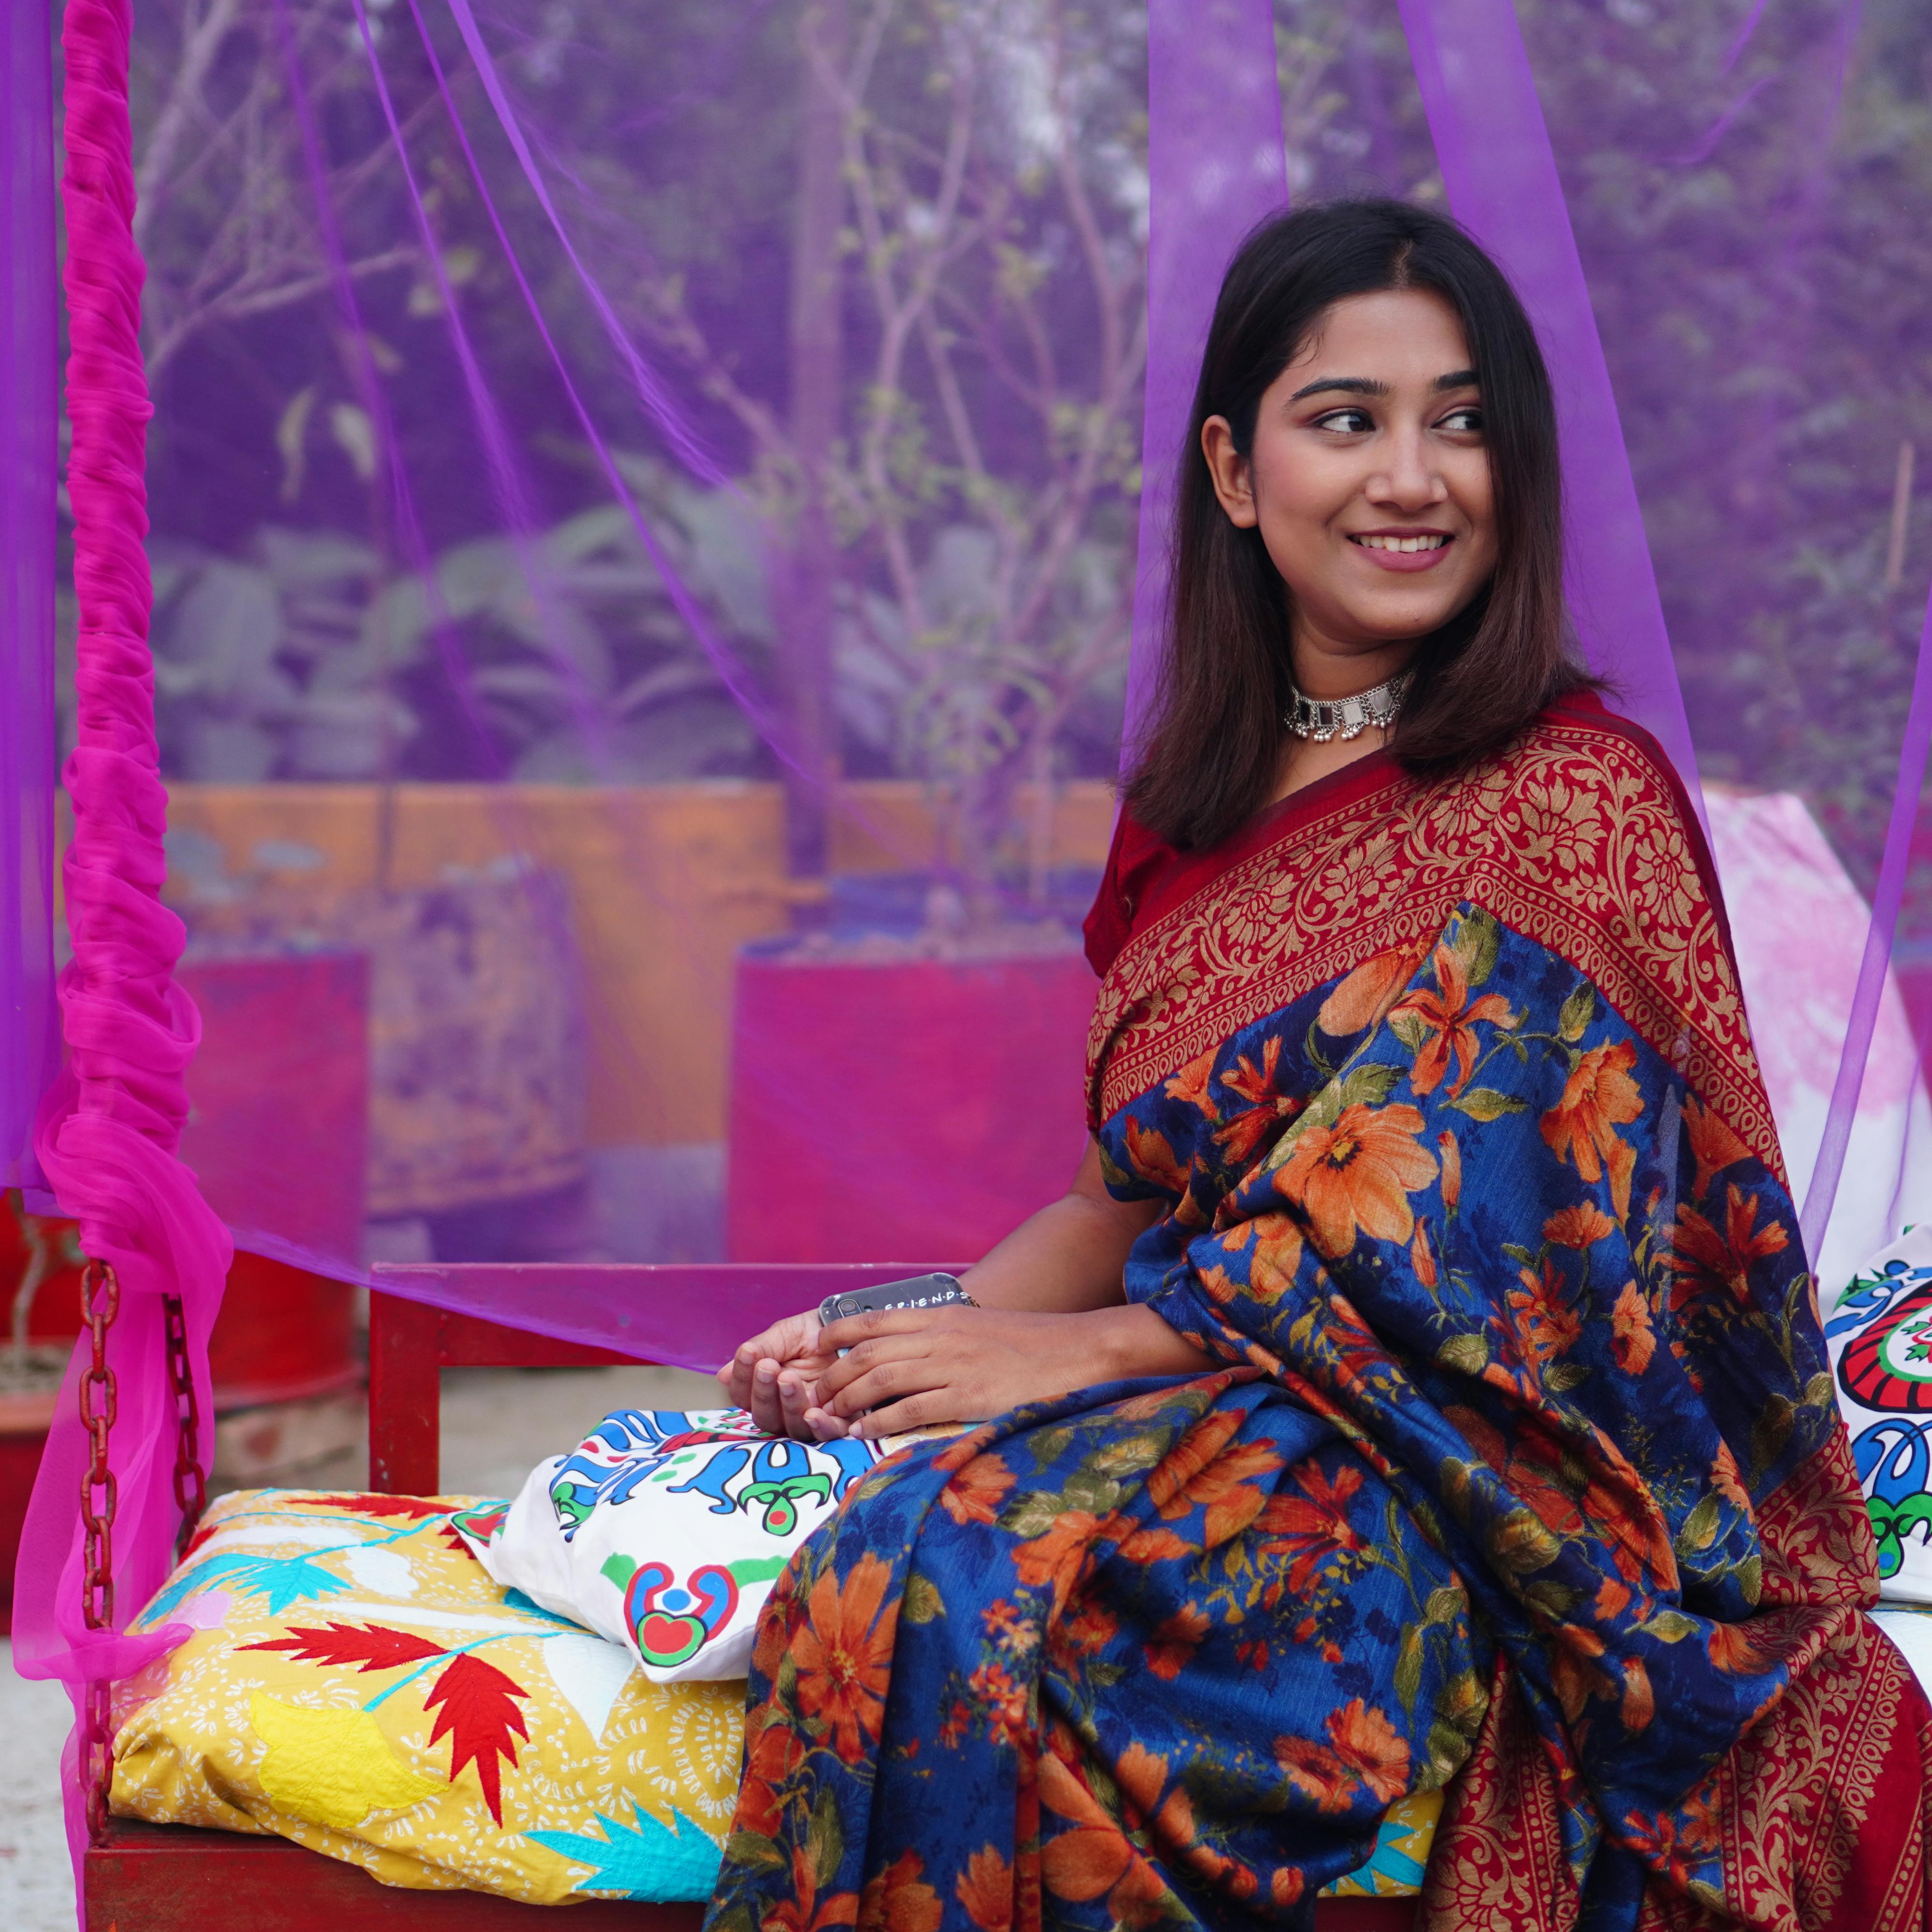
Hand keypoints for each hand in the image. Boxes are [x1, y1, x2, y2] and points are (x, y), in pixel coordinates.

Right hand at [717, 1309, 834, 1438]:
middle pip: (764, 1416)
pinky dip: (819, 1426)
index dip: (742, 1377)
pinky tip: (814, 1413)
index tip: (749, 1354)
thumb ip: (758, 1353)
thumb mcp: (783, 1335)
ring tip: (788, 1379)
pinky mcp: (838, 1423)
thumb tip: (722, 1375)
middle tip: (769, 1367)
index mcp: (765, 1389)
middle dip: (763, 1391)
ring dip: (788, 1404)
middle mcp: (783, 1410)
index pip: (743, 1394)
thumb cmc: (812, 1332)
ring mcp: (809, 1419)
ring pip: (790, 1427)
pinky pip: (826, 1435)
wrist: (850, 1325)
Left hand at [811, 1304, 1133, 1438]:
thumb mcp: (978, 1329)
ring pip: (881, 1378)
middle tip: (816, 1395)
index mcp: (942, 1317)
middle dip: (834, 1375)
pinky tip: (864, 1432)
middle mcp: (941, 1337)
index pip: (873, 1320)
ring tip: (831, 1416)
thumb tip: (907, 1354)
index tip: (817, 1349)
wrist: (1079, 1351)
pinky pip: (910, 1408)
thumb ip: (941, 1337)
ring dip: (848, 1399)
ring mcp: (954, 1366)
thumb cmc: (1031, 1345)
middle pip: (868, 1351)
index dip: (837, 1335)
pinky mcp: (969, 1396)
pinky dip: (880, 1421)